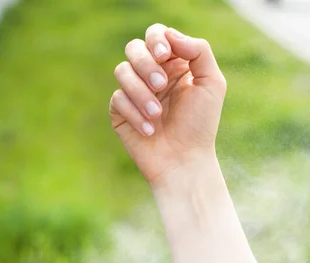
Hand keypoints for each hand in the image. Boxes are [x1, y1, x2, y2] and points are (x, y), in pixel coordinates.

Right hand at [109, 24, 226, 185]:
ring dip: (140, 92)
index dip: (156, 39)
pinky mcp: (120, 112)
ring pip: (122, 71)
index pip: (156, 35)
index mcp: (173, 64)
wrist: (183, 162)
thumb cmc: (200, 126)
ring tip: (157, 115)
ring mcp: (134, 93)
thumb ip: (198, 51)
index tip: (165, 54)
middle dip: (146, 64)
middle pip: (134, 48)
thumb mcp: (211, 83)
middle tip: (161, 86)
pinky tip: (149, 131)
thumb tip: (170, 35)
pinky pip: (117, 99)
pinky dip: (134, 114)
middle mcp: (151, 75)